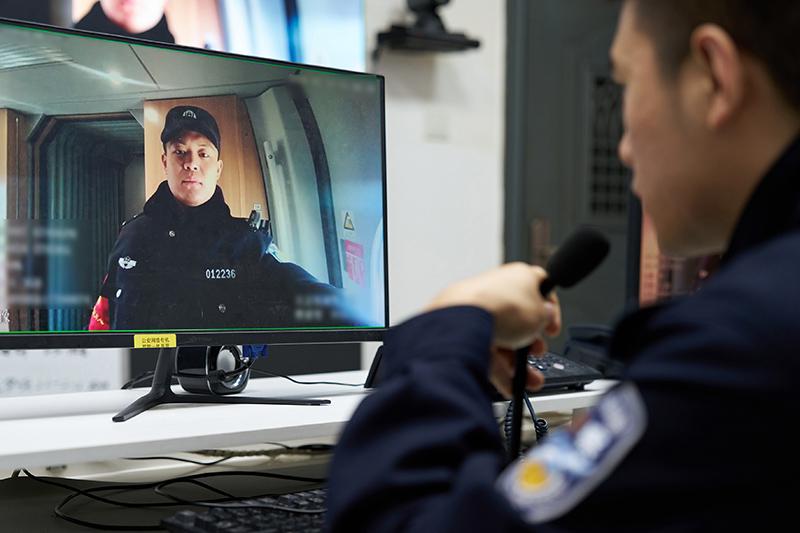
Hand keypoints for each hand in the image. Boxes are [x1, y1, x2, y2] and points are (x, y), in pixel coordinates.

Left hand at [427, 263, 561, 396]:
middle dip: (532, 342)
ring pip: (503, 340)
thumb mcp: (540, 314)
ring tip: (528, 381)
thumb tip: (544, 315)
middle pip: (519, 319)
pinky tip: (510, 386)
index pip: (539, 287)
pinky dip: (499, 371)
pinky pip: (486, 353)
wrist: (464, 319)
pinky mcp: (463, 331)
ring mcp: (477, 311)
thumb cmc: (502, 308)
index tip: (552, 328)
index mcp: (517, 276)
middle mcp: (495, 291)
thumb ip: (546, 315)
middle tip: (538, 353)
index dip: (550, 309)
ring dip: (518, 364)